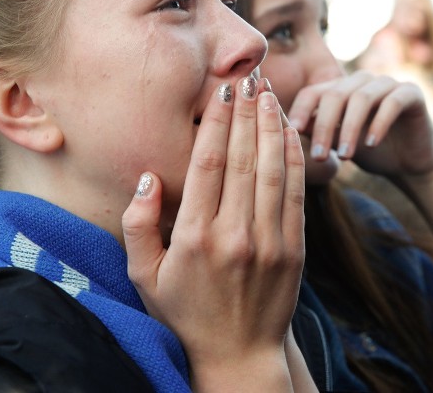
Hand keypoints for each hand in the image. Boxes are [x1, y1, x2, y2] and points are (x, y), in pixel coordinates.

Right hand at [121, 78, 305, 389]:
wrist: (239, 355)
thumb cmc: (184, 313)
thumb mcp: (144, 275)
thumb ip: (137, 225)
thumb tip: (148, 176)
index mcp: (194, 237)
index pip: (208, 163)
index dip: (216, 121)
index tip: (220, 90)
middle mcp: (234, 235)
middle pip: (242, 157)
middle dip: (246, 111)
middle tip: (247, 76)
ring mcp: (269, 241)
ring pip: (272, 168)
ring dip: (271, 125)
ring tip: (268, 92)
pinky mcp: (294, 249)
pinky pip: (295, 193)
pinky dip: (295, 158)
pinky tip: (290, 131)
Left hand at [287, 71, 432, 178]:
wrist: (411, 163)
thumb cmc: (370, 152)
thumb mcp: (337, 144)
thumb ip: (316, 133)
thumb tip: (283, 129)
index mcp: (342, 89)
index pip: (313, 93)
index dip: (300, 112)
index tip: (292, 135)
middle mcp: (363, 81)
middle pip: (334, 95)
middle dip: (323, 126)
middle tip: (318, 156)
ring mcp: (388, 83)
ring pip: (361, 98)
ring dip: (350, 128)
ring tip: (344, 156)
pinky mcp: (412, 93)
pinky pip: (392, 103)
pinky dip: (379, 123)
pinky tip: (371, 144)